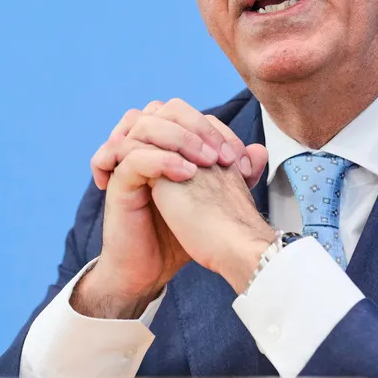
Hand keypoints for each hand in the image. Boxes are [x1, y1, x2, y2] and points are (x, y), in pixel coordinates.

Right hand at [72, 100, 267, 317]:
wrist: (151, 268)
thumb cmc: (179, 233)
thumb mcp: (212, 198)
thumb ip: (234, 173)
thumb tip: (259, 150)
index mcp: (163, 145)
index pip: (187, 113)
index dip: (217, 130)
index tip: (241, 162)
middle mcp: (142, 147)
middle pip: (164, 108)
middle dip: (197, 126)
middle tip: (221, 157)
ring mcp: (127, 163)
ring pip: (144, 123)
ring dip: (179, 137)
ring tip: (205, 163)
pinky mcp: (118, 184)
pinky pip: (132, 157)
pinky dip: (161, 160)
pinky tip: (186, 175)